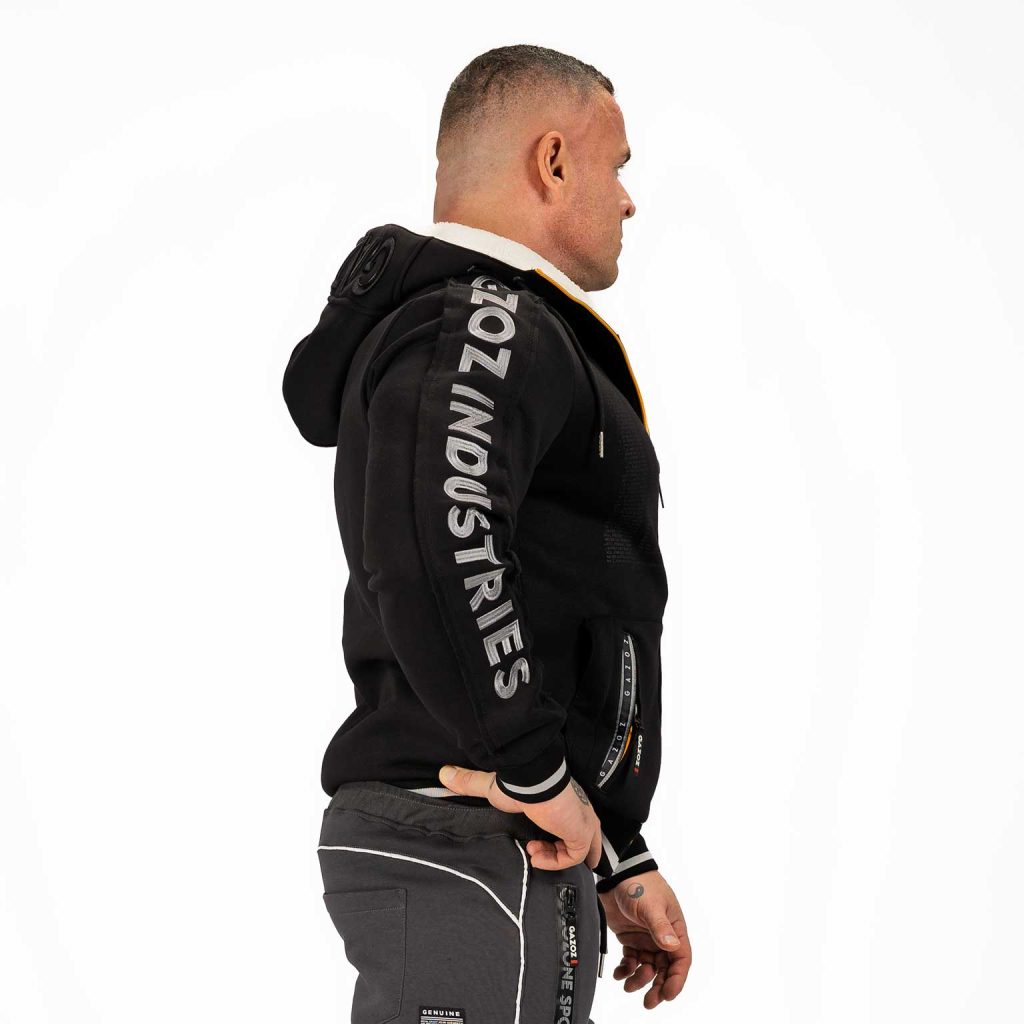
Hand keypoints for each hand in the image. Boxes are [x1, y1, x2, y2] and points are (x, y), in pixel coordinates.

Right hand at [438, 764, 602, 870]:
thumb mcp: (493, 788)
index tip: (533, 845)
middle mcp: (579, 812)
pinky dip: (555, 861)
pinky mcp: (581, 833)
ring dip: (554, 857)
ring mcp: (583, 823)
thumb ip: (470, 783)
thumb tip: (443, 774)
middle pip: (589, 841)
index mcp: (565, 803)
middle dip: (569, 854)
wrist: (533, 780)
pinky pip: (574, 857)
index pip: (573, 825)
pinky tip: (535, 853)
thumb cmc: (519, 782)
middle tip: (542, 856)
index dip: (558, 840)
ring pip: (581, 852)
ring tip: (532, 852)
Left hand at [599, 869, 690, 1009]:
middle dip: (658, 986)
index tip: (667, 994)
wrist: (617, 873)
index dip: (676, 979)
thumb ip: (660, 927)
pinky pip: (632, 961)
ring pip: (648, 968)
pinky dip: (627, 970)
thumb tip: (672, 946)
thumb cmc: (640, 883)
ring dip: (640, 980)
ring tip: (629, 985)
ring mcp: (646, 938)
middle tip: (649, 1002)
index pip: (681, 960)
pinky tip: (620, 973)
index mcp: (675, 929)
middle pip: (665, 969)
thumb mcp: (651, 905)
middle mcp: (662, 937)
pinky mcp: (630, 938)